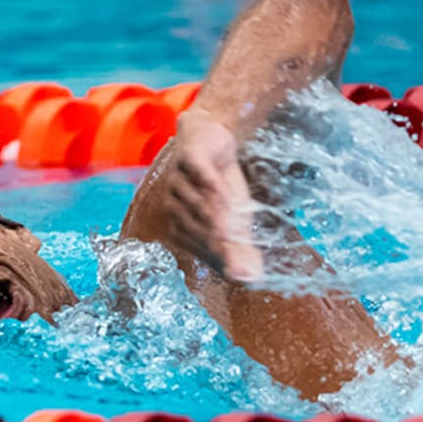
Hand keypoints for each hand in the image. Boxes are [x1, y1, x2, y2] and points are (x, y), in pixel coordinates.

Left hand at [165, 116, 264, 282]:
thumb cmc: (221, 187)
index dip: (213, 253)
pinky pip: (198, 172)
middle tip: (236, 240)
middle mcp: (173, 203)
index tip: (234, 261)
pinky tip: (226, 193)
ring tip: (233, 219)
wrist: (215, 142)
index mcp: (179, 223)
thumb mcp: (234, 221)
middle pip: (192, 224)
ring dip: (213, 211)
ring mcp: (179, 179)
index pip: (194, 245)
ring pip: (194, 199)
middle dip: (213, 235)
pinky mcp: (190, 155)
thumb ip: (239, 251)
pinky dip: (211, 183)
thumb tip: (249, 280)